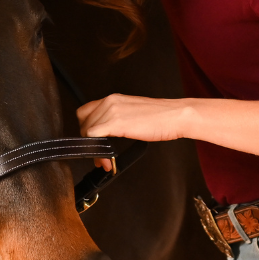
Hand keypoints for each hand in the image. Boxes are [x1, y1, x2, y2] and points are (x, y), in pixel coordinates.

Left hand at [77, 94, 191, 170]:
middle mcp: (109, 102)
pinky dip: (97, 150)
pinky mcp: (116, 122)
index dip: (86, 130)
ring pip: (87, 131)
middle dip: (88, 142)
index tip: (95, 143)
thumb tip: (107, 136)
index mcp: (113, 99)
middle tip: (100, 156)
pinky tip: (107, 158)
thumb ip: (117, 120)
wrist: (175, 115)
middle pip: (83, 123)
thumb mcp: (132, 113)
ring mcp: (111, 111)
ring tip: (106, 161)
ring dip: (94, 149)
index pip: (85, 112)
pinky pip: (94, 136)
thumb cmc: (160, 116)